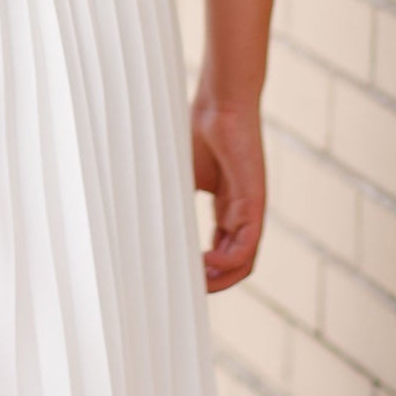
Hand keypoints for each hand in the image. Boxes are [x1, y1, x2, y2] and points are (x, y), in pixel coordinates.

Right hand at [190, 91, 264, 293]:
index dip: (203, 270)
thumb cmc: (199, 133)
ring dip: (221, 279)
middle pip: (234, 263)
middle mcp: (242, 214)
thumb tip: (140, 227)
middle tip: (185, 290)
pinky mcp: (255, 204)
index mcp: (228, 208)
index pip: (221, 251)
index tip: (181, 276)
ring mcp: (251, 210)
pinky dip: (228, 263)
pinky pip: (247, 246)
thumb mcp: (181, 178)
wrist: (220, 105)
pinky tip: (205, 265)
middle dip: (212, 282)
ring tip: (196, 285)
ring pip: (243, 261)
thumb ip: (173, 203)